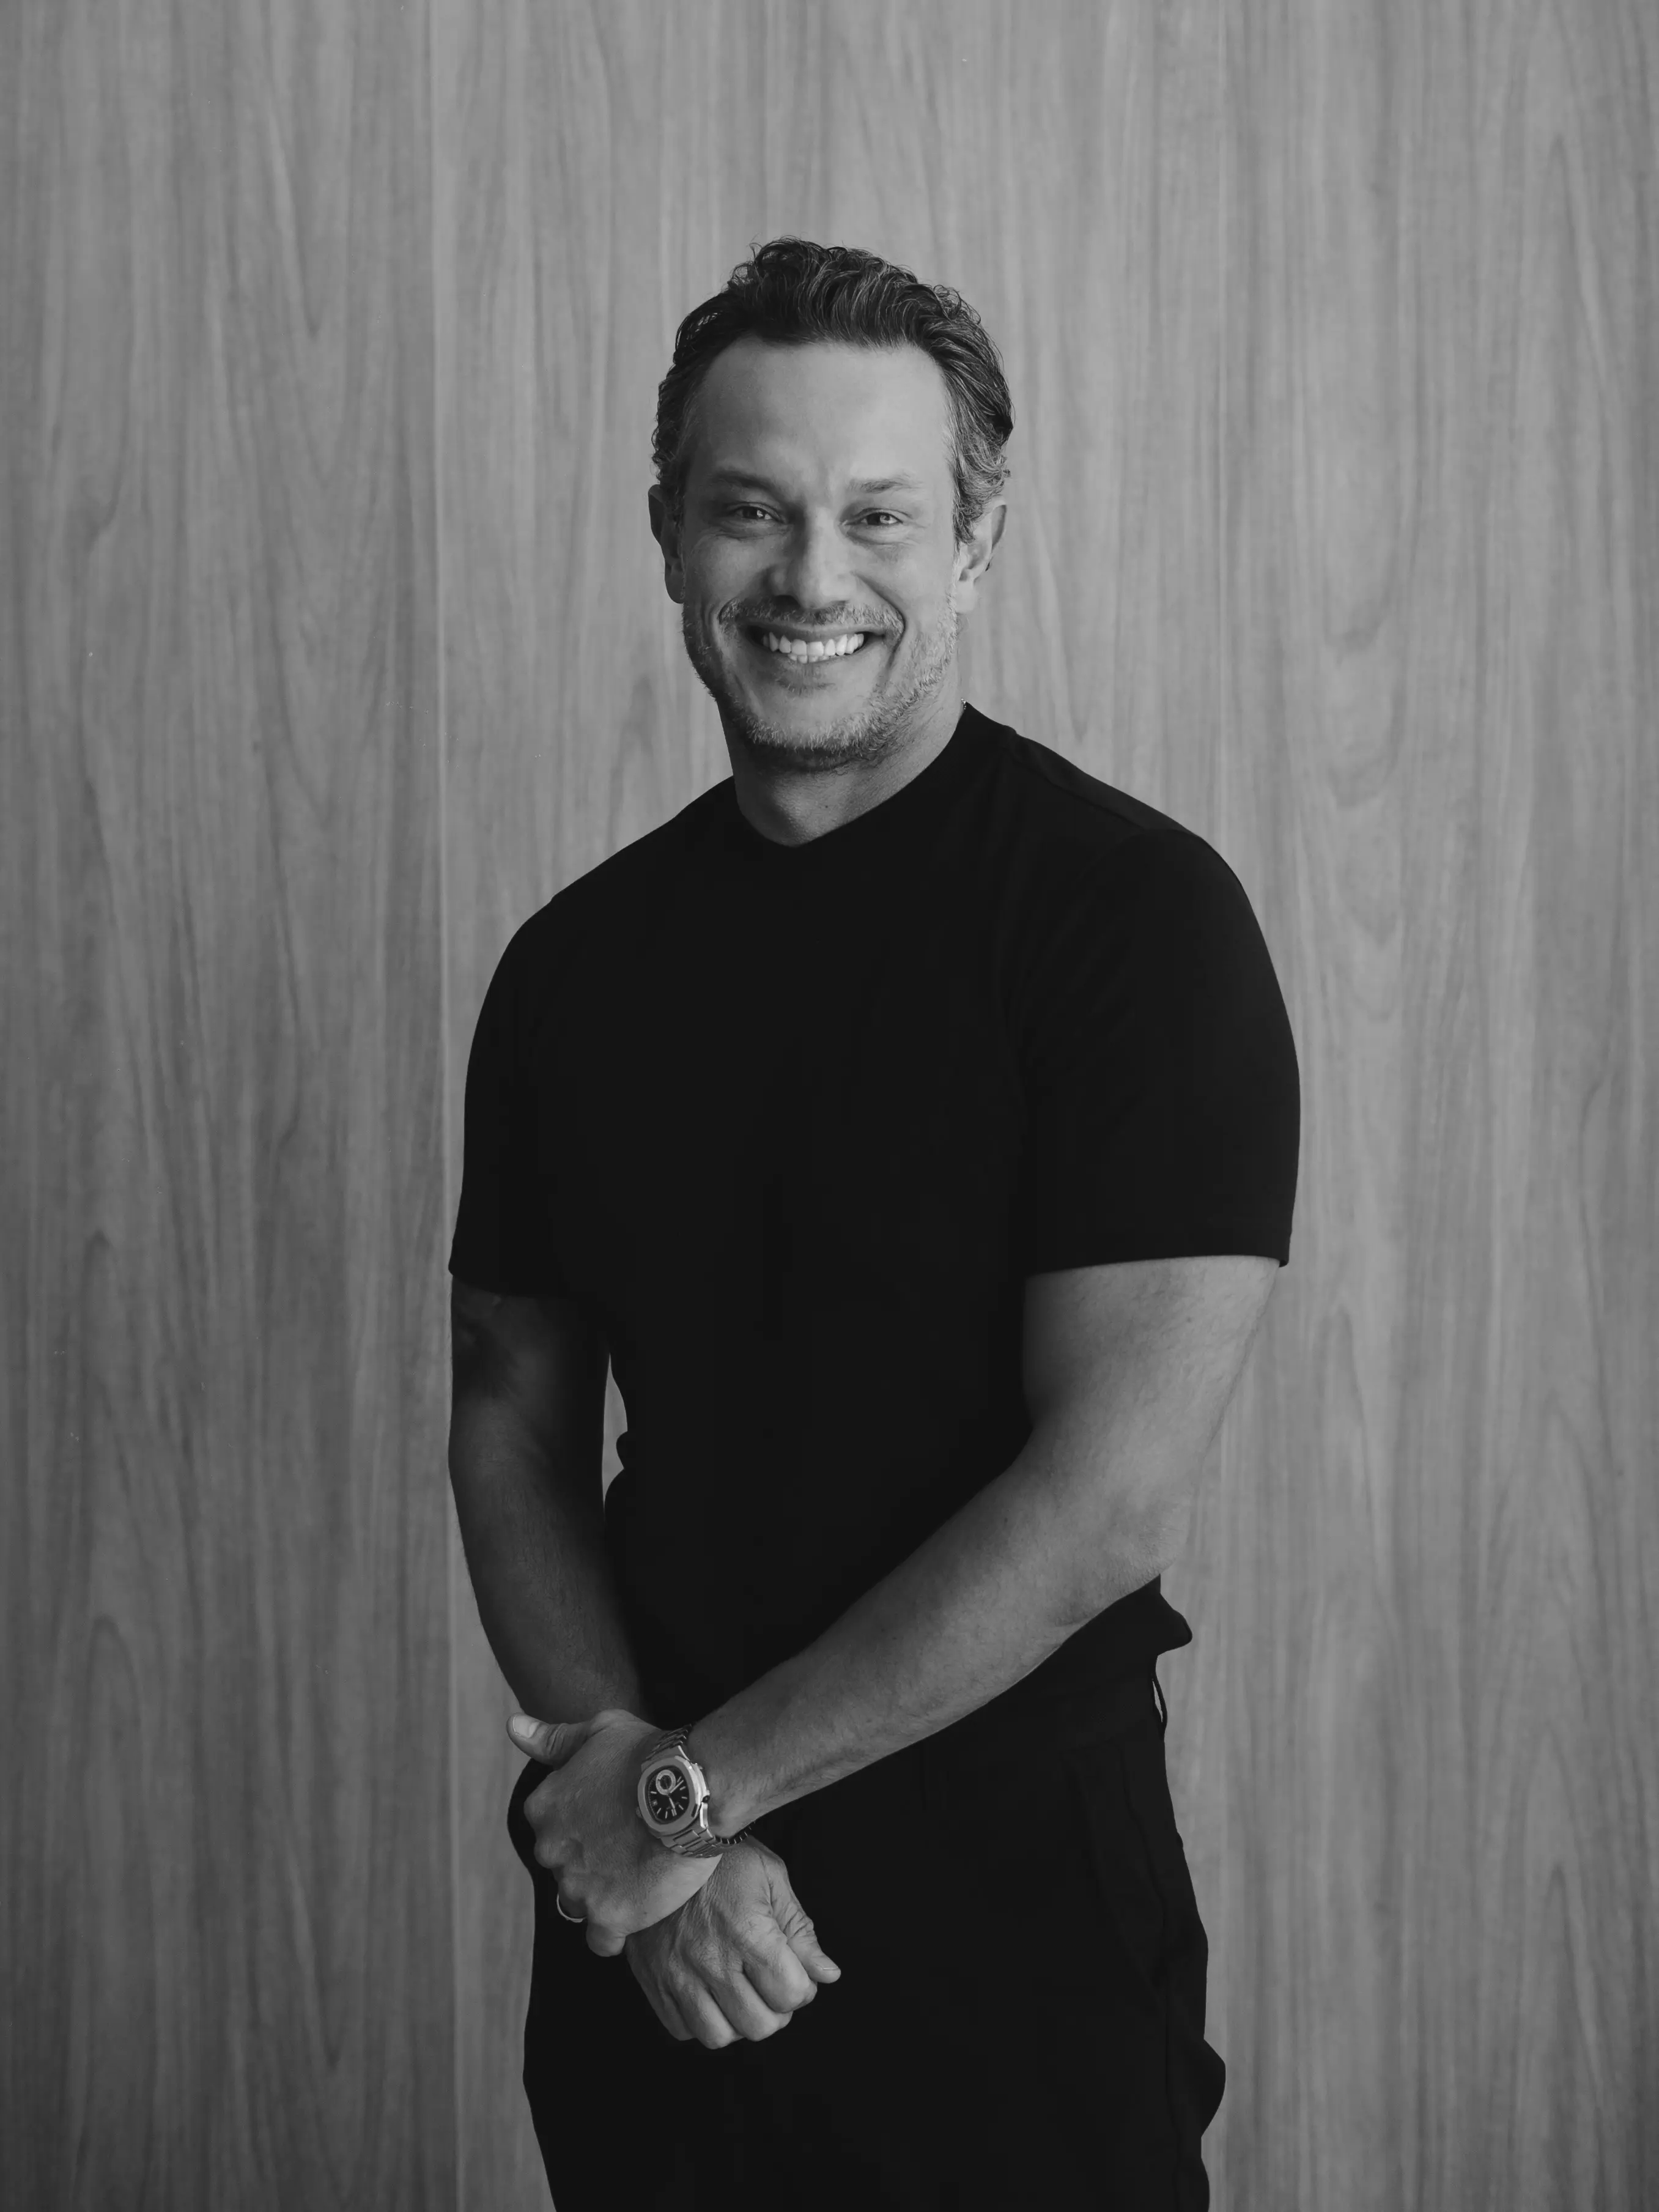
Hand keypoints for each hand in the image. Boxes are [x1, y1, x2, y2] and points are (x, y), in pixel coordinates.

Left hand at [508, 1707, 720, 1956]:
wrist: (691, 1790)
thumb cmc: (648, 1755)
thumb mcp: (599, 1731)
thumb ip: (554, 1738)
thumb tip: (512, 1727)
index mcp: (543, 1808)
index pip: (551, 1829)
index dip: (583, 1825)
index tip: (611, 1817)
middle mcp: (550, 1850)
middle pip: (563, 1867)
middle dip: (590, 1860)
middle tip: (629, 1845)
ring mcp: (577, 1887)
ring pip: (579, 1903)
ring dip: (603, 1894)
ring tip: (638, 1875)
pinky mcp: (608, 1917)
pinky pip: (601, 1941)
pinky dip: (616, 1931)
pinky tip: (639, 1909)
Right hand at [624, 1833, 841, 2048]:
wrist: (663, 1842)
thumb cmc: (723, 1857)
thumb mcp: (771, 1878)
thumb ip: (800, 1930)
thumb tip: (827, 1974)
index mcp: (747, 1931)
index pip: (790, 1994)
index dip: (803, 1987)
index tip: (796, 1972)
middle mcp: (710, 1958)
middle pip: (758, 2025)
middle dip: (775, 2010)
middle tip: (770, 1984)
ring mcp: (676, 1973)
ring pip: (719, 2036)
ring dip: (737, 2021)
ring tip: (740, 1992)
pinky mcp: (652, 1980)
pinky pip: (682, 2029)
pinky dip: (700, 2020)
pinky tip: (709, 1991)